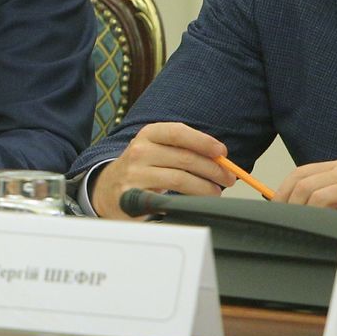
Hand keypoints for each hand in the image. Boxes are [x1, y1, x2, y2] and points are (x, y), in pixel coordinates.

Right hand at [89, 121, 234, 218]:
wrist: (108, 190)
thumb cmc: (143, 168)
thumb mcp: (157, 149)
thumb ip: (184, 149)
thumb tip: (220, 159)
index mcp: (148, 134)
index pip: (178, 132)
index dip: (203, 141)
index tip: (222, 152)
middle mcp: (139, 151)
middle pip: (184, 157)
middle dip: (213, 169)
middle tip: (228, 178)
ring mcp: (135, 174)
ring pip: (180, 179)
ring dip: (205, 187)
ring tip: (215, 192)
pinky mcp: (135, 196)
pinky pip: (168, 199)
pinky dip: (188, 201)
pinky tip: (197, 203)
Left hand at [277, 160, 336, 222]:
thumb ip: (324, 191)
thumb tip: (291, 206)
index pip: (299, 174)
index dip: (283, 192)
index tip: (277, 208)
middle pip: (305, 186)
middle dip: (291, 207)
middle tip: (289, 222)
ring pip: (319, 198)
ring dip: (307, 215)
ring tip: (307, 227)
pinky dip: (330, 223)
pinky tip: (329, 230)